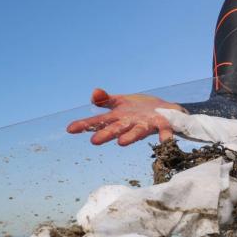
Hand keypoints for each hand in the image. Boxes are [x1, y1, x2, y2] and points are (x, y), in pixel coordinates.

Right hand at [65, 88, 183, 145]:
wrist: (166, 111)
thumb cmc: (140, 109)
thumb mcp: (121, 101)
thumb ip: (106, 99)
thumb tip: (95, 93)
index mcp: (119, 117)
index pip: (99, 120)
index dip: (85, 125)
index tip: (70, 129)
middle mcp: (131, 123)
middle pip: (116, 129)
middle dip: (106, 134)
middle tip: (94, 141)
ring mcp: (147, 125)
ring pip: (137, 131)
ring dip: (130, 137)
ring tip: (122, 143)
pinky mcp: (163, 124)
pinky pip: (165, 131)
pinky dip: (165, 136)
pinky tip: (164, 141)